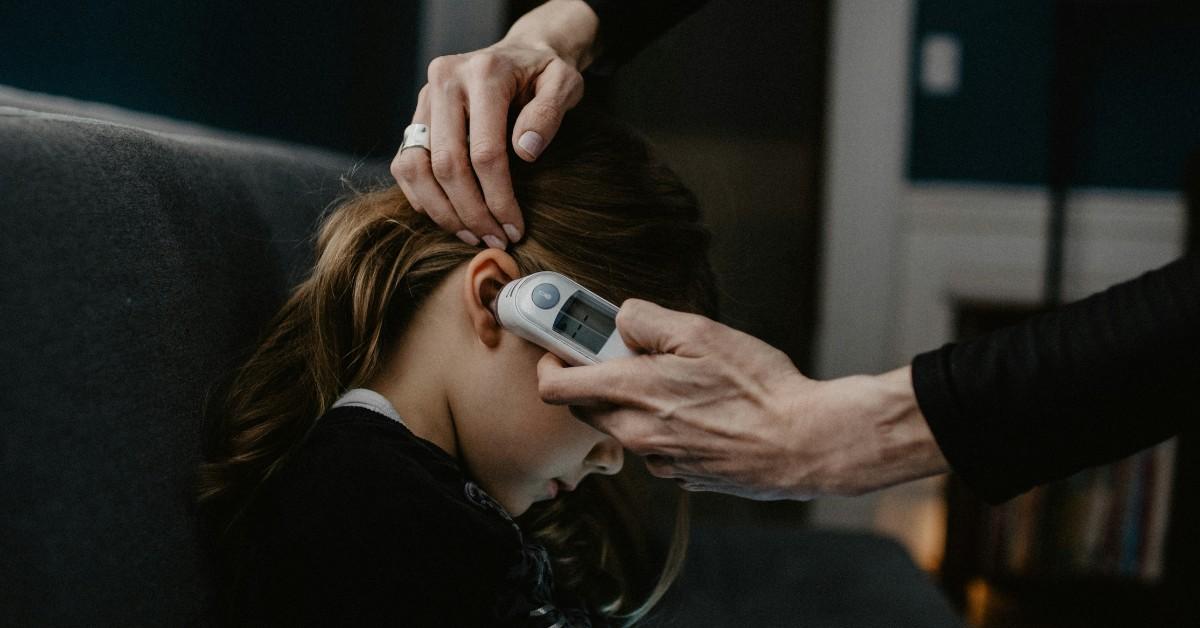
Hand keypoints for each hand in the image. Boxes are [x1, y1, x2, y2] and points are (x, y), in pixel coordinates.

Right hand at [392, 0, 597, 248]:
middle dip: (470, 212)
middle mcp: (444, 80)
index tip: (515, 228)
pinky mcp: (415, 115)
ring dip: (442, 212)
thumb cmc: (545, 73)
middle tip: (494, 240)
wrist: (522, 52)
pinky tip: (452, 218)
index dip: (499, 198)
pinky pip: (404, 165)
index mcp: (483, 73)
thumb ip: (549, 113)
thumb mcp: (564, 83)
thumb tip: (525, 152)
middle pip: (445, 164)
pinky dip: (423, 198)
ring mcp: (424, 98)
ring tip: (472, 236)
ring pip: (415, 168)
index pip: (484, 151)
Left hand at [536, 299, 949, 499]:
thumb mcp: (701, 332)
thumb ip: (647, 321)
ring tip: (678, 380)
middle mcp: (637, 434)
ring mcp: (660, 461)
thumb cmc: (759, 387)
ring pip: (623, 428)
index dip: (549, 362)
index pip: (556, 387)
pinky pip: (656, 446)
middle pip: (586, 408)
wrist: (806, 443)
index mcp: (632, 394)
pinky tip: (702, 411)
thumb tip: (621, 320)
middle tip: (626, 354)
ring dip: (633, 403)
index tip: (559, 345)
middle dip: (594, 379)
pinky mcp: (684, 475)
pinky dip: (664, 426)